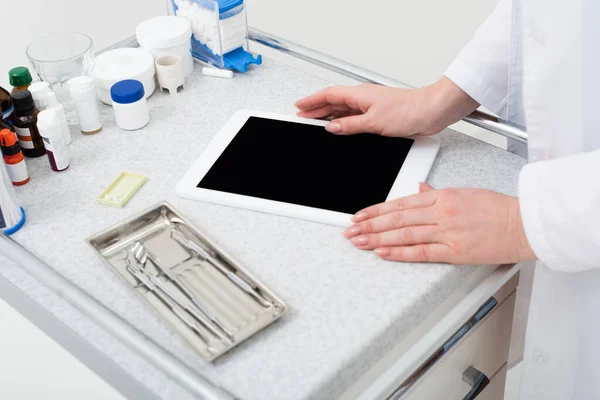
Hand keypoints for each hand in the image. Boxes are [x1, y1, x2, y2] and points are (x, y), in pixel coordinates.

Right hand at [295, 77, 478, 136]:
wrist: (431, 111)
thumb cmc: (409, 110)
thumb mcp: (373, 122)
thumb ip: (350, 125)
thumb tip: (332, 127)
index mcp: (359, 95)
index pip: (328, 95)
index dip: (311, 101)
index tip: (299, 106)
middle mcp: (364, 99)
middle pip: (333, 103)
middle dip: (316, 109)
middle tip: (302, 116)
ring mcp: (371, 107)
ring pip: (343, 110)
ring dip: (329, 116)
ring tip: (315, 122)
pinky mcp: (379, 116)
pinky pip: (355, 118)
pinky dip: (344, 123)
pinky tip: (340, 128)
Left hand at [343, 184, 536, 264]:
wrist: (522, 224)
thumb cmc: (496, 209)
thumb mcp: (463, 193)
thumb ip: (436, 193)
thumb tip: (418, 188)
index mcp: (441, 196)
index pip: (400, 202)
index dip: (376, 210)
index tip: (359, 215)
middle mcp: (440, 212)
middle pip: (397, 218)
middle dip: (370, 224)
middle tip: (350, 230)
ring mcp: (446, 231)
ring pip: (404, 233)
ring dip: (378, 238)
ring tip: (360, 241)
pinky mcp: (455, 251)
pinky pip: (421, 252)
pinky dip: (400, 252)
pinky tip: (383, 252)